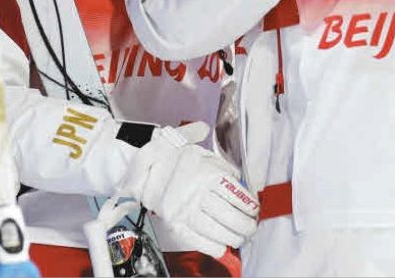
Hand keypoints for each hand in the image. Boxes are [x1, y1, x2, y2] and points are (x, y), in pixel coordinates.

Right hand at [118, 122, 258, 257]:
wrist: (140, 169)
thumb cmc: (168, 157)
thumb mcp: (194, 148)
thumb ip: (217, 159)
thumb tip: (237, 173)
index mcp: (206, 174)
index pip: (238, 196)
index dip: (251, 206)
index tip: (254, 209)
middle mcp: (198, 194)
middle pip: (232, 217)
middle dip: (247, 226)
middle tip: (251, 226)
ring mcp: (186, 211)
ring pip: (220, 232)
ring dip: (235, 238)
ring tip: (241, 236)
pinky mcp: (176, 225)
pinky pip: (201, 242)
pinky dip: (216, 247)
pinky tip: (223, 245)